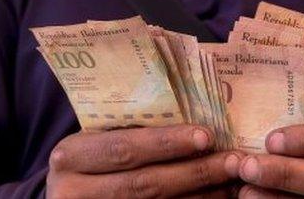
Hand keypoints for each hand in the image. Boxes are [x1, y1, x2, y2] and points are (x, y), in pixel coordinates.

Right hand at [46, 124, 243, 197]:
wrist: (71, 195)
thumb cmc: (89, 158)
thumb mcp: (94, 138)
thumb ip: (127, 128)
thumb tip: (192, 112)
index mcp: (70, 156)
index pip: (123, 148)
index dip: (166, 143)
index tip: (207, 135)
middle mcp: (74, 191)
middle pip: (144, 183)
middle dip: (195, 172)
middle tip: (233, 160)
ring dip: (202, 194)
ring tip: (233, 179)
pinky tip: (216, 198)